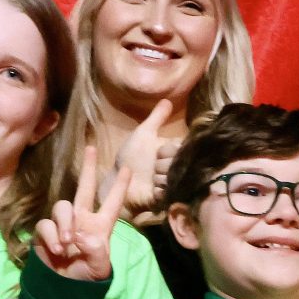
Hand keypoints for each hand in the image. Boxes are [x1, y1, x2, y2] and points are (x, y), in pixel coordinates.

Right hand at [36, 146, 131, 281]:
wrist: (62, 291)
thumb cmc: (85, 279)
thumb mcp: (99, 269)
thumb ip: (96, 252)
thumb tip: (82, 235)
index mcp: (100, 227)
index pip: (112, 203)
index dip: (120, 187)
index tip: (127, 168)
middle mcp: (82, 220)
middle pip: (84, 189)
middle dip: (88, 169)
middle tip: (91, 148)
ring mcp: (63, 225)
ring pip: (62, 206)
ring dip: (65, 222)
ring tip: (68, 242)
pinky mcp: (45, 232)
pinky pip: (46, 225)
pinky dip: (52, 235)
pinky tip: (57, 250)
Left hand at [113, 99, 176, 223]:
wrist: (117, 179)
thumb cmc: (129, 156)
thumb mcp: (143, 133)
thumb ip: (156, 118)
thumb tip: (168, 99)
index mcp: (172, 151)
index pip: (181, 147)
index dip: (167, 150)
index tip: (156, 152)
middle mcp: (175, 167)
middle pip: (177, 163)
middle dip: (161, 165)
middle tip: (150, 167)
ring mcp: (171, 183)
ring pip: (173, 177)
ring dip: (158, 178)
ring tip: (149, 179)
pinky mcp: (166, 198)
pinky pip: (168, 191)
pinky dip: (158, 190)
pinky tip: (151, 189)